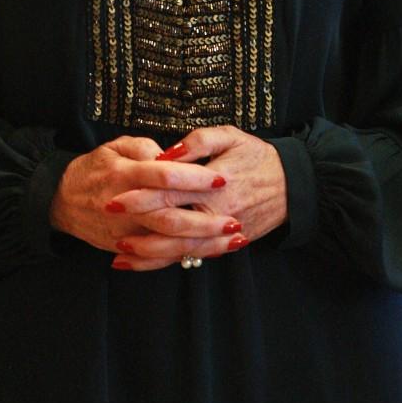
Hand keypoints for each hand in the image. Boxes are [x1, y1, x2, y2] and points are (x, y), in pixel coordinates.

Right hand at [49, 135, 227, 266]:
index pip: (164, 176)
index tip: (221, 178)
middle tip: (235, 221)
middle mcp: (124, 206)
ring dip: (201, 244)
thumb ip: (144, 147)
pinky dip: (182, 256)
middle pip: (169, 217)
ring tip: (231, 241)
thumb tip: (172, 156)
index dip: (194, 178)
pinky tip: (207, 254)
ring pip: (166, 242)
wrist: (61, 200)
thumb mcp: (115, 146)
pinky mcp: (122, 247)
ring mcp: (122, 231)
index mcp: (125, 174)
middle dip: (205, 222)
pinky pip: (155, 256)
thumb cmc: (95, 167)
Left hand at [106, 125, 287, 270]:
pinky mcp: (225, 246)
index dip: (141, 195)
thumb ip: (197, 142)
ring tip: (118, 254)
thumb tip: (166, 155)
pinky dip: (166, 263)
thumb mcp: (230, 137)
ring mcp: (221, 234)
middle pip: (170, 224)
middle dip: (136, 226)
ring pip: (179, 250)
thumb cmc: (257, 156)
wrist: (293, 185)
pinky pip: (192, 258)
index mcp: (215, 184)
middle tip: (108, 222)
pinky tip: (144, 265)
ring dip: (147, 254)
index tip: (115, 196)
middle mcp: (216, 213)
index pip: (170, 191)